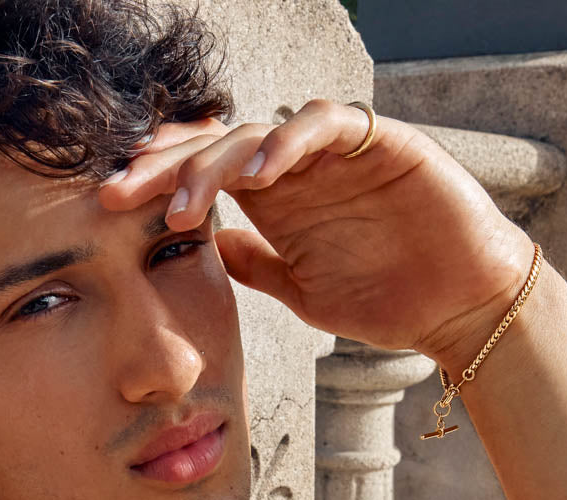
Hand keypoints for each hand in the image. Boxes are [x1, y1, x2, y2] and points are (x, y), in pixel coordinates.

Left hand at [97, 101, 534, 362]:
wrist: (456, 307)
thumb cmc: (384, 297)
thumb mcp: (300, 289)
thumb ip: (256, 265)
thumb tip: (211, 248)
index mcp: (275, 201)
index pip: (204, 175)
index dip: (158, 182)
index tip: (110, 207)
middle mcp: (296, 170)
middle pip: (216, 147)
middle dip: (163, 166)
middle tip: (118, 193)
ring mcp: (334, 155)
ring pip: (259, 131)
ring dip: (214, 163)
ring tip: (182, 205)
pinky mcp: (379, 143)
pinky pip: (326, 125)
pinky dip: (289, 143)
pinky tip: (258, 176)